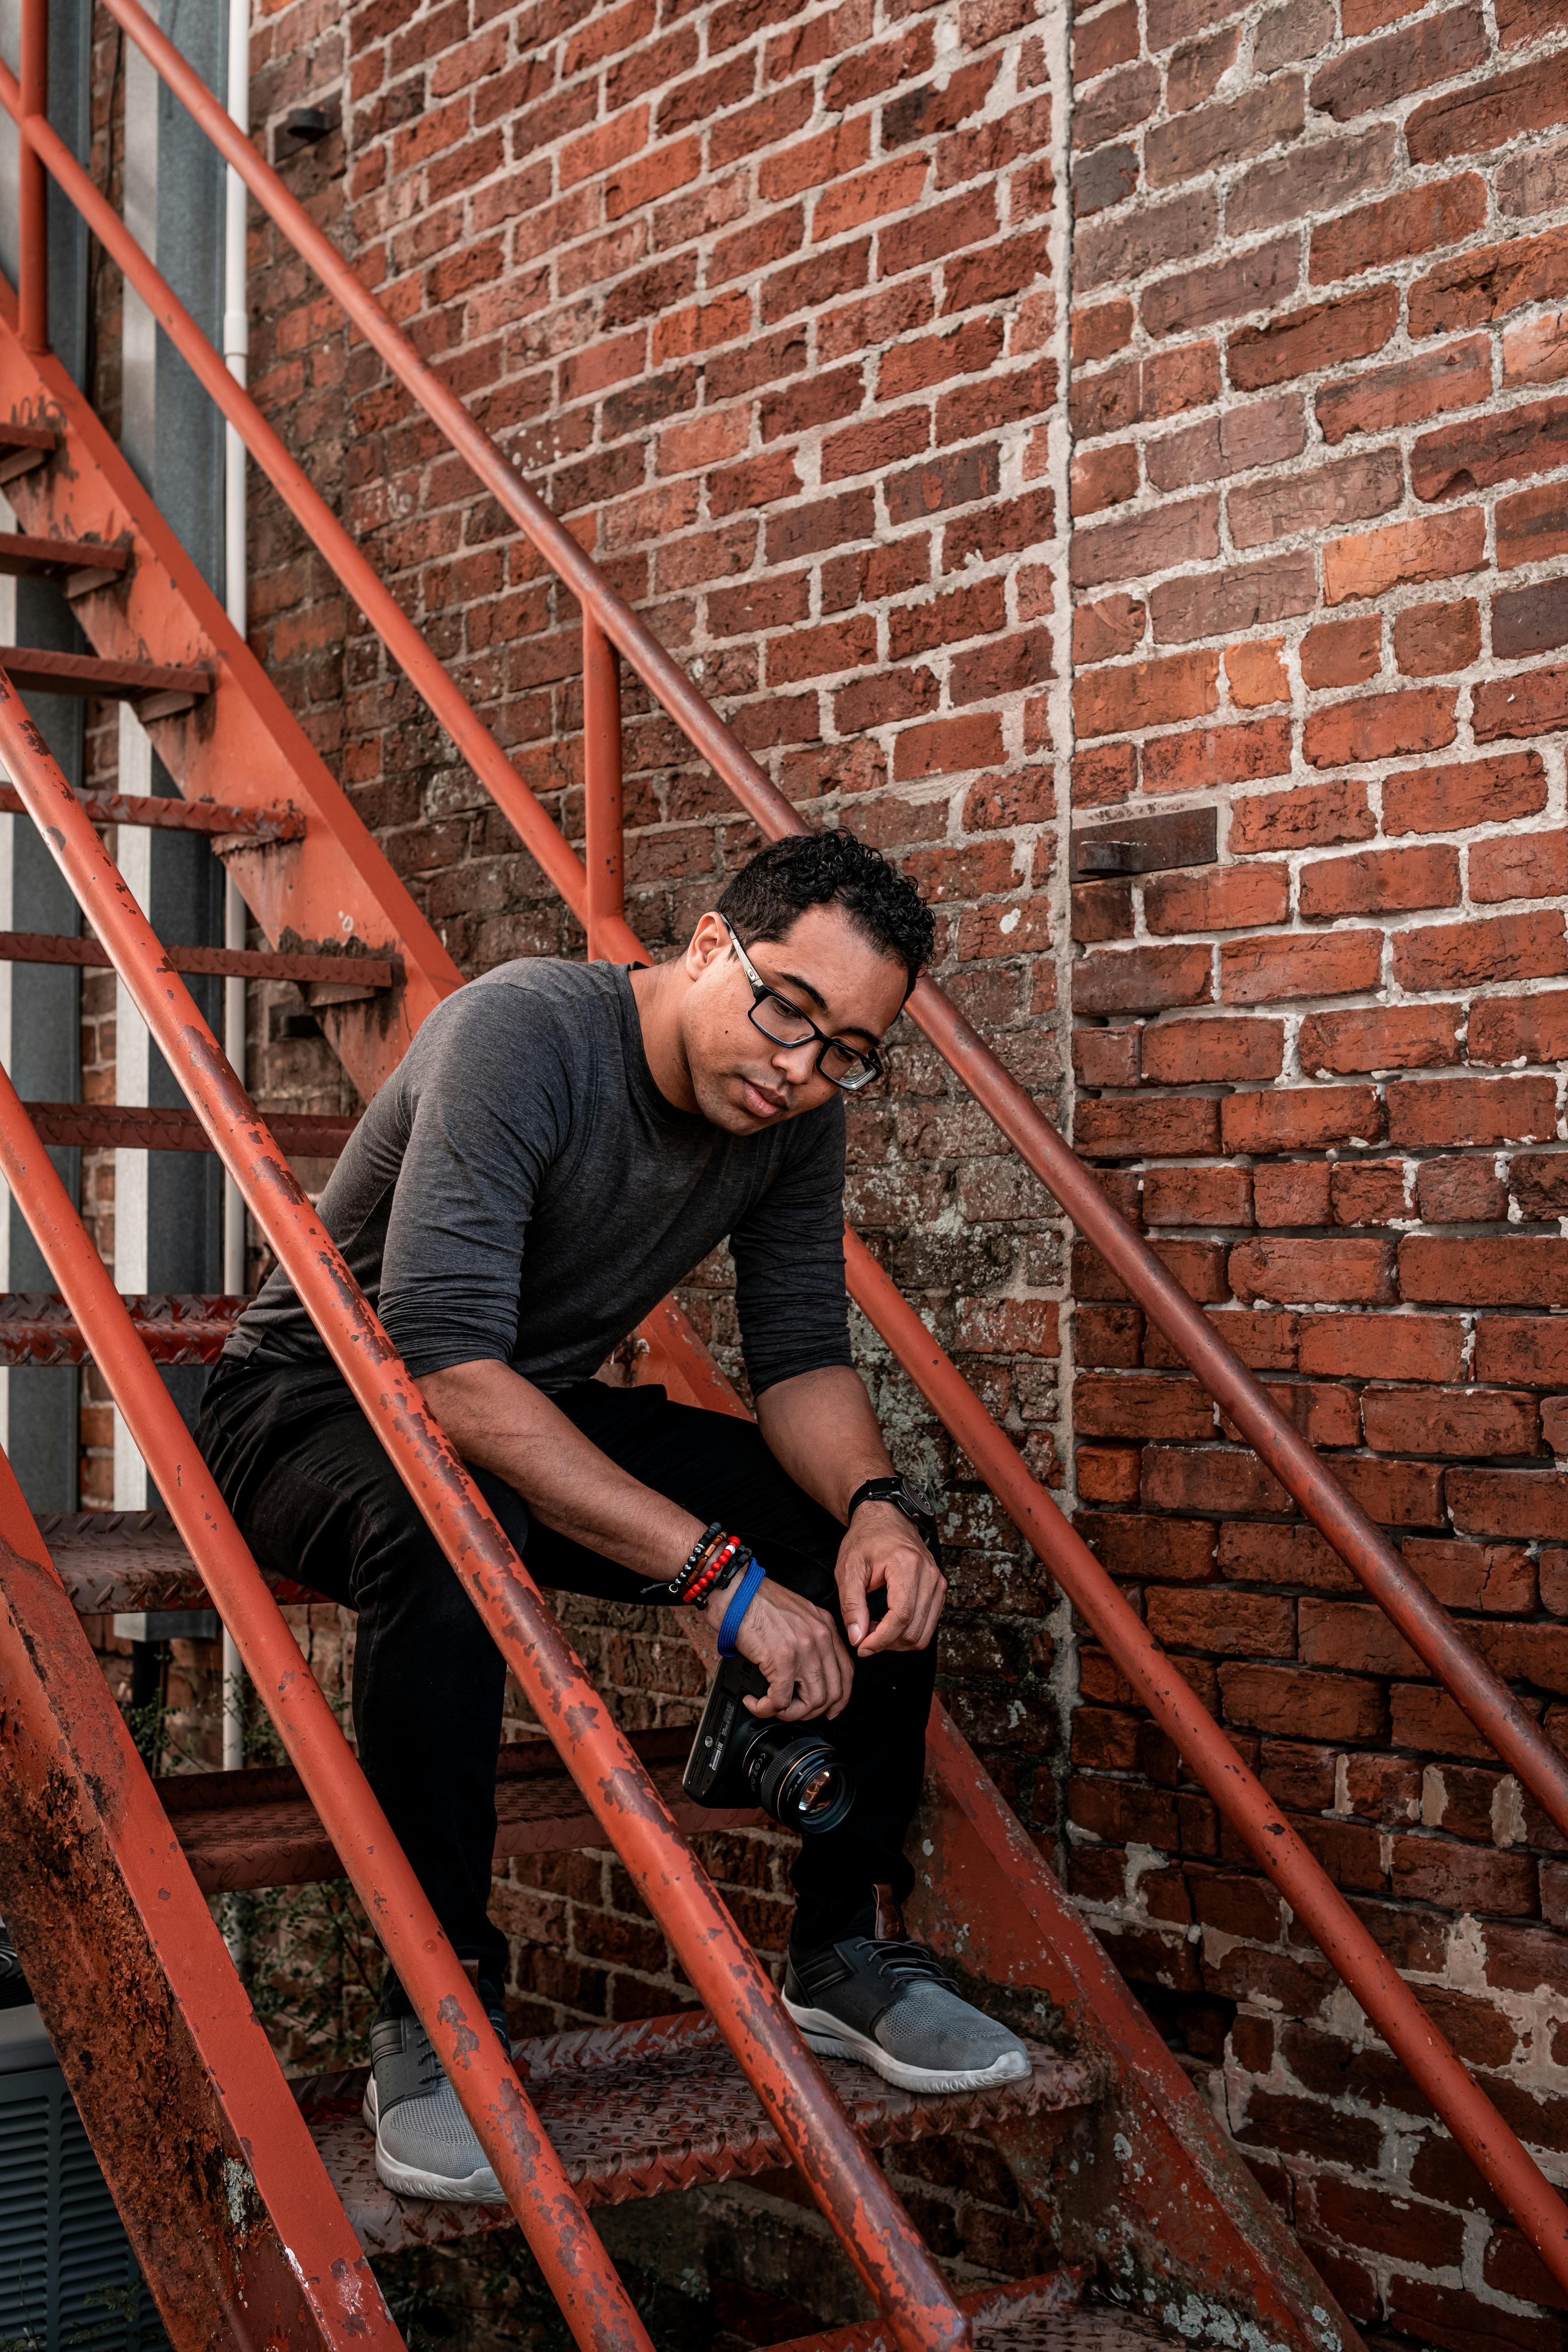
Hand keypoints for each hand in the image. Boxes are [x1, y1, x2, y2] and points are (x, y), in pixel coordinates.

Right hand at [704, 1575, 853, 1721]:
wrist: (734, 1591)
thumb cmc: (756, 1601)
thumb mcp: (796, 1615)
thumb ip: (809, 1639)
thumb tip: (806, 1671)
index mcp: (825, 1627)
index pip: (846, 1673)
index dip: (839, 1699)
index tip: (829, 1710)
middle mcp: (820, 1638)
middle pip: (833, 1693)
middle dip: (812, 1711)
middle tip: (792, 1711)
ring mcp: (804, 1650)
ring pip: (812, 1702)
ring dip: (790, 1713)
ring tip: (772, 1706)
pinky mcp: (782, 1661)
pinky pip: (780, 1701)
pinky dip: (765, 1708)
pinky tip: (755, 1702)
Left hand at [837, 1502, 945, 1656]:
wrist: (886, 1519)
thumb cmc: (865, 1541)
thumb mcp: (848, 1569)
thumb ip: (852, 1606)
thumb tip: (858, 1639)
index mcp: (907, 1565)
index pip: (901, 1615)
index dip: (881, 1639)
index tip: (862, 1648)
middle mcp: (929, 1574)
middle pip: (915, 1629)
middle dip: (887, 1643)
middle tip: (863, 1637)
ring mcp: (938, 1582)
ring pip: (924, 1633)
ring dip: (898, 1641)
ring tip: (874, 1629)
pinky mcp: (939, 1589)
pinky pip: (928, 1624)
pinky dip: (908, 1633)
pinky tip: (888, 1624)